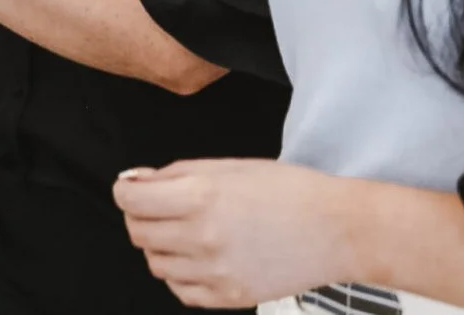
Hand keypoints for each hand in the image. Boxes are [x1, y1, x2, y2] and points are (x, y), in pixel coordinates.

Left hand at [113, 159, 372, 307]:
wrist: (337, 230)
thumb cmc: (287, 191)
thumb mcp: (227, 167)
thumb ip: (174, 175)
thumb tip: (133, 181)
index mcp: (199, 197)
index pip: (129, 200)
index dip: (125, 191)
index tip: (133, 189)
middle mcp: (202, 236)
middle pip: (137, 232)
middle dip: (142, 217)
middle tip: (162, 208)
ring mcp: (215, 271)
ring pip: (155, 263)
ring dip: (161, 246)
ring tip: (187, 233)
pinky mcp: (230, 297)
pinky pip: (180, 290)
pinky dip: (181, 275)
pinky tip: (200, 258)